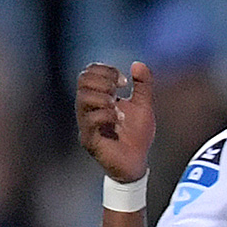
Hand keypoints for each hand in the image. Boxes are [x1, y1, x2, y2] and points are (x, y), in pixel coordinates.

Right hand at [75, 61, 154, 183]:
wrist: (137, 163)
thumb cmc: (136, 135)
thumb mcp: (143, 106)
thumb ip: (143, 85)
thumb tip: (138, 64)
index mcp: (97, 98)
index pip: (88, 73)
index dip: (105, 70)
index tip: (125, 81)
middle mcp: (87, 109)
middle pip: (83, 81)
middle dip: (105, 81)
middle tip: (120, 91)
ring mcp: (86, 123)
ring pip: (83, 99)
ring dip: (104, 97)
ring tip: (118, 107)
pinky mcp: (89, 139)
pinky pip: (90, 120)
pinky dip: (106, 115)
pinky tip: (118, 120)